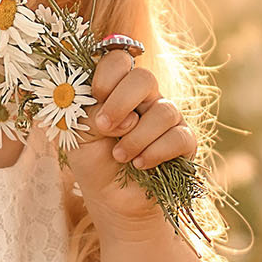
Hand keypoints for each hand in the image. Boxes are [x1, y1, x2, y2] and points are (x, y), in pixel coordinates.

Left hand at [66, 52, 197, 224]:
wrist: (114, 202)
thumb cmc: (94, 164)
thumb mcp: (78, 135)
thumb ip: (87, 111)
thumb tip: (116, 109)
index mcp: (116, 89)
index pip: (119, 60)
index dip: (107, 75)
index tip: (95, 98)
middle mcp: (144, 99)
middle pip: (144, 77)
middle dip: (122, 102)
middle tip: (105, 128)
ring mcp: (166, 119)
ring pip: (164, 111)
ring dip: (136, 138)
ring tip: (120, 157)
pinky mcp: (184, 142)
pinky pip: (179, 137)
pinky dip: (156, 152)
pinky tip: (141, 165)